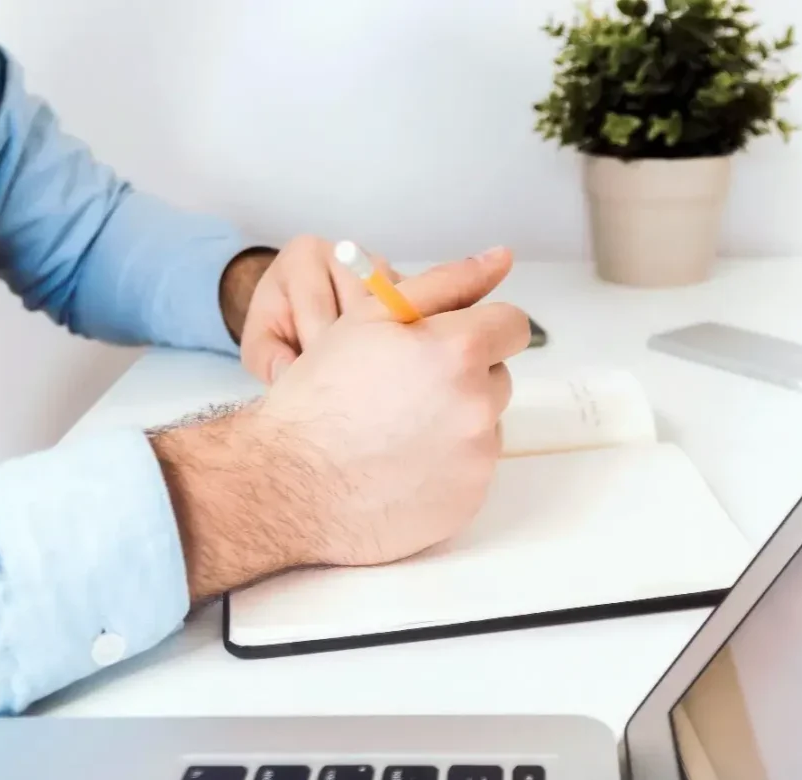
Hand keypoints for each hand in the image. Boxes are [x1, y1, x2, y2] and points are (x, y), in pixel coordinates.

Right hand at [153, 247, 526, 601]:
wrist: (289, 483)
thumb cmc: (320, 396)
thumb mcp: (370, 318)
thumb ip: (445, 283)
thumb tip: (501, 257)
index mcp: (458, 350)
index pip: (512, 325)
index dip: (479, 331)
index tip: (449, 345)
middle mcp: (477, 405)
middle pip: (498, 378)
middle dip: (463, 379)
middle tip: (405, 392)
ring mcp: (476, 458)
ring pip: (485, 426)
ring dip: (456, 424)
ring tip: (397, 433)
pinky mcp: (469, 500)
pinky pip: (472, 472)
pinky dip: (446, 468)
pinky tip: (400, 467)